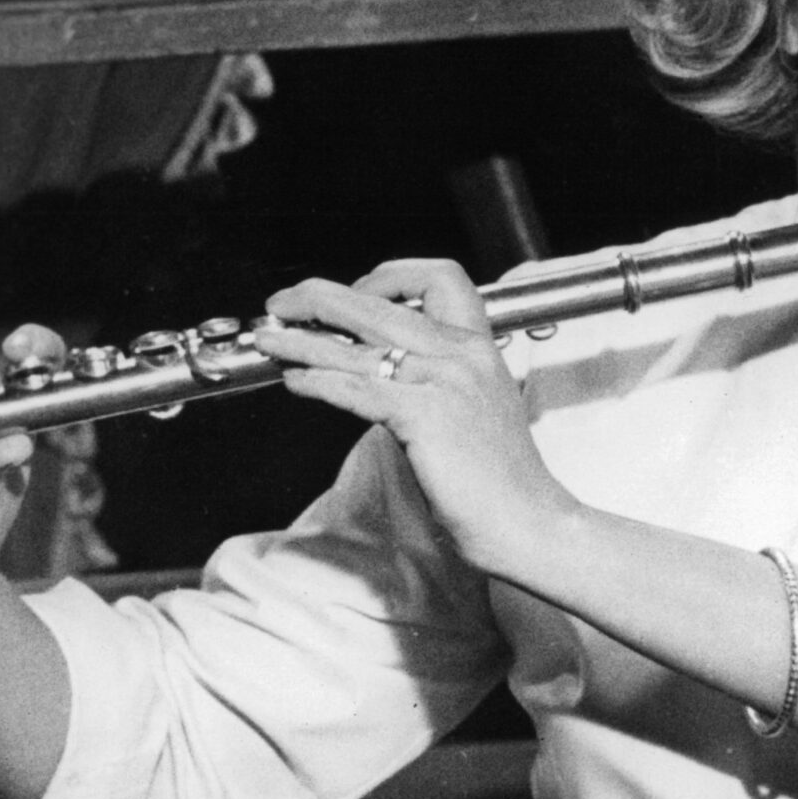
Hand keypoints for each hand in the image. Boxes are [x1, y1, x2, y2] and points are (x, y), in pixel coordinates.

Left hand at [251, 259, 580, 578]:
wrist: (529, 522)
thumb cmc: (500, 481)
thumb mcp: (475, 411)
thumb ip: (436, 383)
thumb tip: (377, 373)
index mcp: (479, 346)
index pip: (437, 276)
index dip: (385, 278)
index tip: (350, 296)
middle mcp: (461, 353)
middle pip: (378, 301)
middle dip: (318, 297)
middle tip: (282, 303)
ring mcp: (444, 381)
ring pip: (356, 345)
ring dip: (301, 340)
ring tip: (268, 341)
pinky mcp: (425, 415)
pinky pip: (356, 387)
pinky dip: (318, 380)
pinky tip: (297, 383)